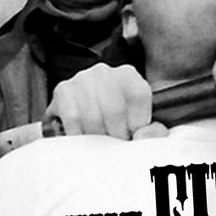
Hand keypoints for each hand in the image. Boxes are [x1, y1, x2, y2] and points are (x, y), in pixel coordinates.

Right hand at [46, 62, 166, 139]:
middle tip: (115, 143)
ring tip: (100, 142)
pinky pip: (72, 120)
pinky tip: (84, 138)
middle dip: (115, 135)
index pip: (138, 96)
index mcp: (129, 76)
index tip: (132, 136)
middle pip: (114, 110)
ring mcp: (81, 79)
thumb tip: (142, 137)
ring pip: (92, 118)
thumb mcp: (141, 123)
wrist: (91, 112)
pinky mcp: (62, 90)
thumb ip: (152, 132)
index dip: (137, 123)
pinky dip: (79, 136)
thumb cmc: (118, 121)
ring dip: (97, 139)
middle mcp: (104, 72)